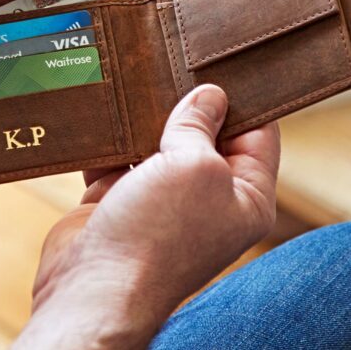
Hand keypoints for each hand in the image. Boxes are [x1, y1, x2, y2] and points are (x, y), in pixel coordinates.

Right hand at [15, 85, 279, 349]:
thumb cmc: (156, 235)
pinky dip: (114, 138)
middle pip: (205, 134)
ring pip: (160, 141)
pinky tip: (108, 112)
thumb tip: (208, 95)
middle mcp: (206, 196)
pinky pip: (121, 155)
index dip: (243, 98)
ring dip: (148, 118)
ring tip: (140, 80)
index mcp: (244, 196)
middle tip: (175, 63)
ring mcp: (162, 197)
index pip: (257, 134)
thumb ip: (200, 125)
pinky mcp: (121, 196)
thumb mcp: (194, 166)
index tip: (223, 65)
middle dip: (190, 103)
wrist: (92, 286)